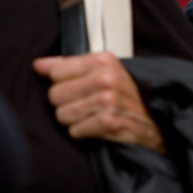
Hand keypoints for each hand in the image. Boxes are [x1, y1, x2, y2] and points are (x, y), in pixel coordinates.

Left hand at [33, 52, 165, 153]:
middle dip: (65, 103)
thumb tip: (39, 65)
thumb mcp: (102, 71)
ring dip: (74, 120)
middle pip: (55, 94)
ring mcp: (108, 100)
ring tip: (91, 115)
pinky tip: (96, 126)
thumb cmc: (124, 95)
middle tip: (84, 104)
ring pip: (62, 114)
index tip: (74, 87)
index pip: (56, 71)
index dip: (60, 82)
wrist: (154, 121)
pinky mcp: (108, 122)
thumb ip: (68, 65)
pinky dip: (82, 132)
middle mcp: (106, 77)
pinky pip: (75, 130)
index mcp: (103, 60)